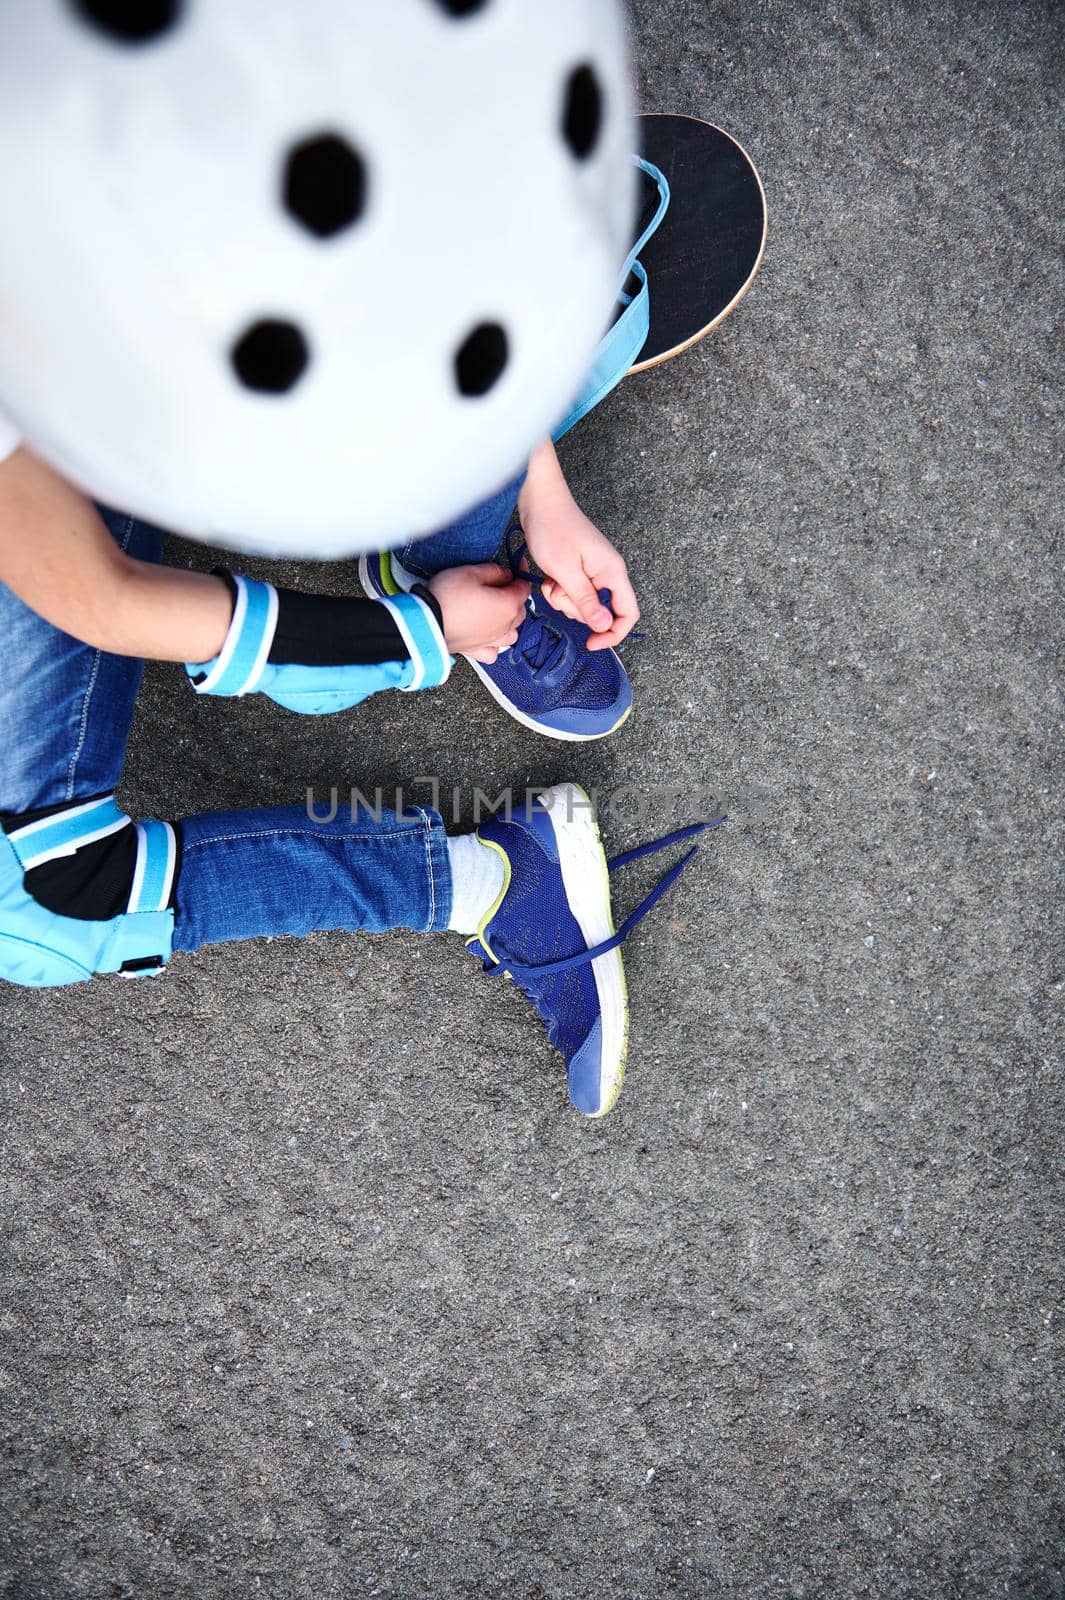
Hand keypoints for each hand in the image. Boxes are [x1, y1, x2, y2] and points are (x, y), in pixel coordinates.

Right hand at [427, 563, 529, 662]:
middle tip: (501, 586)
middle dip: (515, 597)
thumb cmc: (447, 597)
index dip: (521, 574)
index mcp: (508, 605)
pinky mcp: (476, 651)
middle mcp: (504, 626)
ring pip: (512, 633)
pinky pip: (494, 651)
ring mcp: (491, 641)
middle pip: (520, 611)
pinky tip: (487, 636)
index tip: (517, 566)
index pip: (524, 588)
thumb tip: (505, 574)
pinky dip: (494, 645)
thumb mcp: (471, 572)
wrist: (425, 623)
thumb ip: (494, 571)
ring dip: (509, 622)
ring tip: (497, 613)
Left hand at [518, 442, 638, 649]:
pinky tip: (550, 576)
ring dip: (564, 600)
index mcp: (612, 572)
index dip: (613, 633)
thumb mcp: (565, 571)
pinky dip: (559, 590)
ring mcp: (594, 570)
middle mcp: (608, 572)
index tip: (591, 643)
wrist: (539, 500)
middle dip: (577, 610)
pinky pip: (573, 592)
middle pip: (602, 611)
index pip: (628, 613)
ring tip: (552, 580)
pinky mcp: (580, 568)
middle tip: (559, 592)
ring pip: (584, 604)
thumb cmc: (552, 528)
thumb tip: (604, 626)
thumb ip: (585, 600)